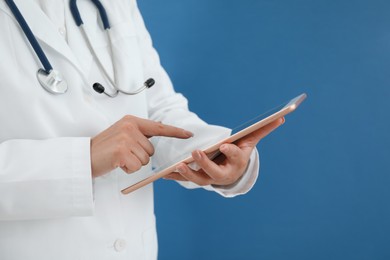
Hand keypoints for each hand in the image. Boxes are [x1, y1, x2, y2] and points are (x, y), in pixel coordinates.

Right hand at [91, 115, 192, 177]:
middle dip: (139, 156)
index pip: (159, 127)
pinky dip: (128, 169)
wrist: (84, 156)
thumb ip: (140, 131)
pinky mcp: (122, 152)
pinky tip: (116, 163)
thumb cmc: (104, 148)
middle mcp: (130, 127)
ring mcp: (126, 139)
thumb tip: (161, 127)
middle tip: (122, 153)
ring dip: (133, 163)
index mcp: (132, 121)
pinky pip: (136, 167)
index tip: (189, 134)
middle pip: (151, 150)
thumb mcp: (123, 132)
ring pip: (145, 160)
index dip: (176, 132)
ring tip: (118, 158)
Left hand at [164, 117, 284, 185]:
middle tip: (196, 153)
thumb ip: (262, 130)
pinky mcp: (197, 178)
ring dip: (188, 174)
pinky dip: (175, 177)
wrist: (232, 171)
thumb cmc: (240, 152)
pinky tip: (164, 173)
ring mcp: (209, 178)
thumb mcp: (251, 141)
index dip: (230, 152)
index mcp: (237, 162)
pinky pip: (185, 179)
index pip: (236, 156)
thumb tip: (281, 117)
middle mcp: (224, 174)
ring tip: (179, 165)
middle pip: (214, 172)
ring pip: (199, 179)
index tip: (224, 145)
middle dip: (205, 163)